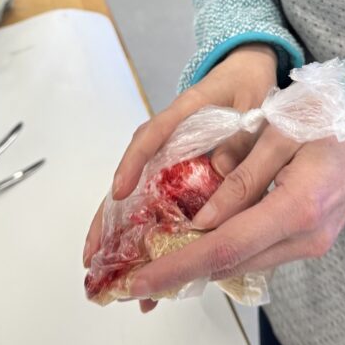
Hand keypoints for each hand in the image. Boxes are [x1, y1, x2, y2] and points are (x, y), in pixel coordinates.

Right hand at [82, 43, 277, 269]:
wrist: (249, 71)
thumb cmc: (248, 85)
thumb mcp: (252, 104)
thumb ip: (239, 137)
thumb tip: (217, 173)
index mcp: (185, 111)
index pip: (152, 135)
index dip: (134, 163)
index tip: (119, 192)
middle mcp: (168, 135)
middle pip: (131, 174)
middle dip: (109, 216)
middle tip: (91, 254)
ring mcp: (171, 154)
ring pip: (140, 194)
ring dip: (125, 232)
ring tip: (111, 273)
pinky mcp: (179, 169)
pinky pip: (159, 200)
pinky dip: (151, 230)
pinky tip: (147, 264)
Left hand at [128, 133, 344, 300]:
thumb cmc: (329, 119)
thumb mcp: (282, 131)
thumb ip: (242, 176)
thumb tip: (201, 222)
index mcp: (298, 207)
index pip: (225, 248)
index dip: (177, 266)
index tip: (137, 281)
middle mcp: (304, 238)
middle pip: (230, 264)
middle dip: (177, 272)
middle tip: (130, 279)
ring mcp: (308, 245)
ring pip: (242, 261)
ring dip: (197, 263)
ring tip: (152, 264)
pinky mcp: (306, 243)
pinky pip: (256, 251)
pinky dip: (223, 250)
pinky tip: (194, 242)